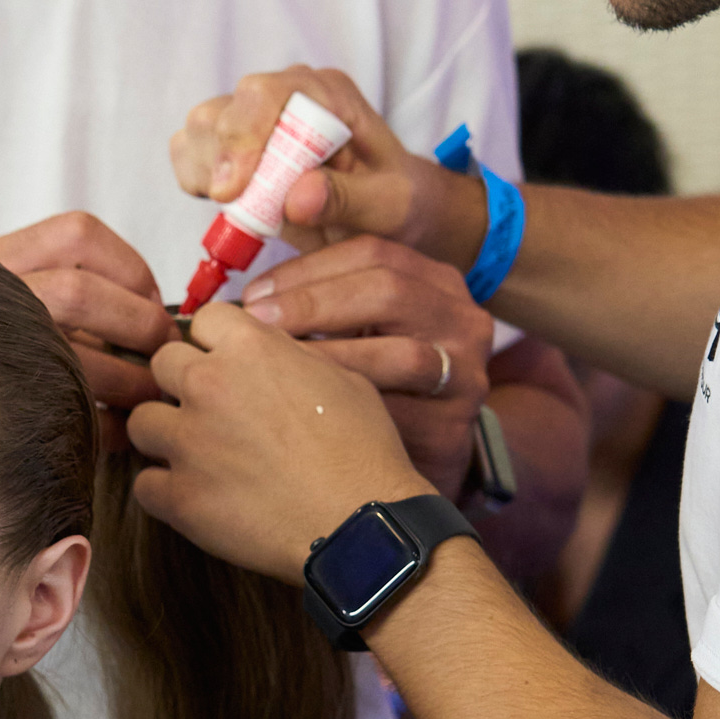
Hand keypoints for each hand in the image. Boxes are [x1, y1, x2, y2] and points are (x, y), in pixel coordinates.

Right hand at [0, 214, 173, 432]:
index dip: (132, 267)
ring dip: (128, 379)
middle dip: (140, 326)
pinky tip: (113, 430)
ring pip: (69, 355)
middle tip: (165, 353)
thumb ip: (74, 294)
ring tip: (149, 396)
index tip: (153, 300)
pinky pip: (60, 410)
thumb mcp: (15, 294)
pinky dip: (101, 424)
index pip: (76, 235)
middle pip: (78, 292)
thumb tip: (161, 323)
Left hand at [127, 300, 424, 583]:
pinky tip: (193, 496)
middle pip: (161, 363)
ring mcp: (188, 442)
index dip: (216, 343)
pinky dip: (164, 491)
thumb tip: (265, 350)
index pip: (204, 320)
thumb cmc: (363, 452)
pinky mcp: (180, 497)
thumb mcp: (343, 379)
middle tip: (208, 409)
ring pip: (140, 420)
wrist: (362, 526)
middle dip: (182, 382)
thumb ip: (291, 355)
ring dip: (163, 434)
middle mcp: (209, 385)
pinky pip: (144, 484)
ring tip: (194, 453)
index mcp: (251, 349)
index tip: (226, 364)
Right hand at [172, 66, 484, 267]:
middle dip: (218, 163)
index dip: (242, 138)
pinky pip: (189, 151)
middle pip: (220, 111)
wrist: (388, 212)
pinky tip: (230, 206)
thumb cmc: (394, 201)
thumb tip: (297, 196)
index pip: (265, 94)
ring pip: (199, 129)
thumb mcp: (388, 205)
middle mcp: (284, 95)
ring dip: (204, 174)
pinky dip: (195, 180)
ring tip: (241, 210)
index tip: (234, 189)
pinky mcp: (232, 145)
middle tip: (235, 208)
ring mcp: (254, 118)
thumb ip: (348, 198)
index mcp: (326, 94)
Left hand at [240, 237, 492, 499]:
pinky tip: (302, 413)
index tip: (253, 294)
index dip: (306, 268)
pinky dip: (345, 412)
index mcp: (437, 281)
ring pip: (400, 353)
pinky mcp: (453, 428)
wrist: (409, 466)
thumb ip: (321, 287)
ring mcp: (466, 374)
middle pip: (388, 290)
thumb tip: (262, 265)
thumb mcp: (358, 324)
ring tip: (273, 367)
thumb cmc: (371, 382)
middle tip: (256, 326)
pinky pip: (397, 414)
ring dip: (329, 357)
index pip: (373, 252)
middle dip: (312, 304)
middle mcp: (463, 319)